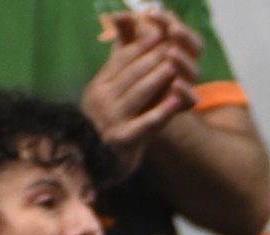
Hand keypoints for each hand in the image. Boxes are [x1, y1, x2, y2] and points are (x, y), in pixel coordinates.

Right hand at [80, 15, 194, 171]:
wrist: (93, 164)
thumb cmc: (108, 126)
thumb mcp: (109, 96)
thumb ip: (118, 71)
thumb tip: (123, 39)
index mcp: (99, 86)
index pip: (121, 60)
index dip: (140, 46)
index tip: (158, 35)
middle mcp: (102, 99)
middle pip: (131, 73)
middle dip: (152, 58)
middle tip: (171, 46)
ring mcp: (111, 119)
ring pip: (138, 93)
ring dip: (158, 78)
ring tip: (175, 65)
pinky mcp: (122, 139)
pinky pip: (146, 122)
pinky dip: (162, 111)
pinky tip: (176, 101)